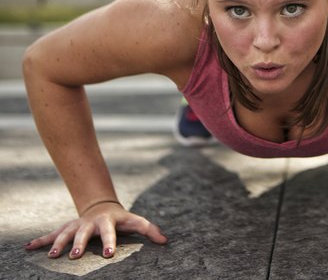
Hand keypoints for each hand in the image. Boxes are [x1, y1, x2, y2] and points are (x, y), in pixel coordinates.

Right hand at [23, 201, 167, 258]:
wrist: (102, 206)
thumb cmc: (122, 219)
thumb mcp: (136, 222)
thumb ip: (150, 230)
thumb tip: (165, 241)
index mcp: (109, 222)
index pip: (111, 232)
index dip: (110, 242)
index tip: (108, 254)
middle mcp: (90, 223)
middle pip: (84, 233)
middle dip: (80, 244)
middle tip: (77, 256)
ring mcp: (77, 225)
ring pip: (65, 233)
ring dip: (58, 243)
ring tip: (53, 256)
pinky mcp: (66, 228)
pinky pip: (51, 234)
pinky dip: (40, 240)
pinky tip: (28, 248)